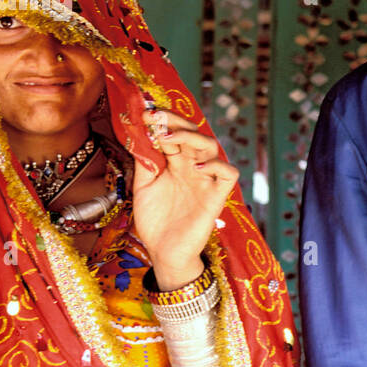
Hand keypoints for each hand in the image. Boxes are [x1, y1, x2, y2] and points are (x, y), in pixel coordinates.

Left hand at [133, 109, 237, 290]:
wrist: (163, 253)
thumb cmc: (155, 221)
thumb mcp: (142, 187)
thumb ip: (144, 162)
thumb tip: (138, 133)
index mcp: (175, 163)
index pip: (173, 133)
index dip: (161, 121)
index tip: (143, 114)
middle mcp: (192, 167)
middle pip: (193, 133)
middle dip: (175, 121)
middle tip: (155, 118)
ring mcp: (205, 180)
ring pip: (211, 146)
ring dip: (191, 137)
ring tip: (169, 139)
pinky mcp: (216, 196)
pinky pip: (228, 173)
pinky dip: (217, 165)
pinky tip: (198, 167)